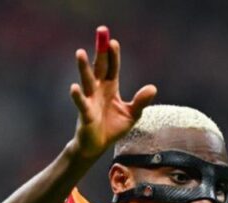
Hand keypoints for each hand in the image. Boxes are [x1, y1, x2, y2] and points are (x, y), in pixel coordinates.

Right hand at [69, 26, 156, 158]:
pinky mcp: (85, 115)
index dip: (112, 55)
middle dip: (100, 50)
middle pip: (99, 67)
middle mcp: (98, 90)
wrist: (97, 145)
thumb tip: (152, 88)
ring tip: (80, 53)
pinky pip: (81, 104)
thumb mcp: (131, 115)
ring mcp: (90, 101)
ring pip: (87, 81)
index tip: (112, 41)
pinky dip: (78, 96)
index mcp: (110, 88)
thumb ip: (140, 102)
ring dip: (84, 68)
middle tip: (100, 32)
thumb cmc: (112, 127)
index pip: (112, 67)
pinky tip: (74, 87)